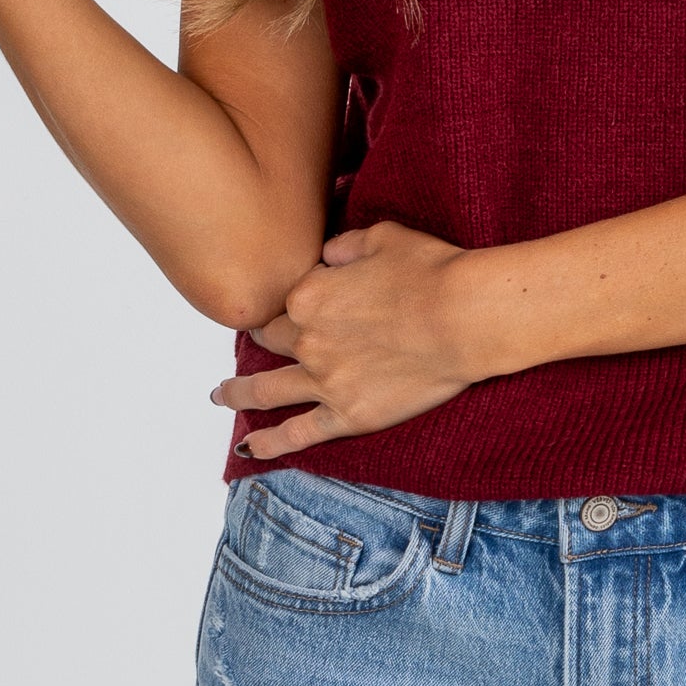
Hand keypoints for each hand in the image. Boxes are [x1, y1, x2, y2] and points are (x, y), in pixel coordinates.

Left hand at [212, 221, 485, 457]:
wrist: (464, 316)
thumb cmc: (431, 271)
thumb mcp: (382, 237)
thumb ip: (344, 247)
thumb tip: (328, 256)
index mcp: (309, 294)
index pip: (291, 300)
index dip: (295, 301)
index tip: (300, 303)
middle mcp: (307, 339)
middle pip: (273, 341)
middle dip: (262, 340)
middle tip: (254, 343)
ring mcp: (324, 381)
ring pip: (267, 390)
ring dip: (238, 392)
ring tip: (221, 395)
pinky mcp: (348, 415)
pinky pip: (298, 434)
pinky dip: (270, 442)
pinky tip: (249, 448)